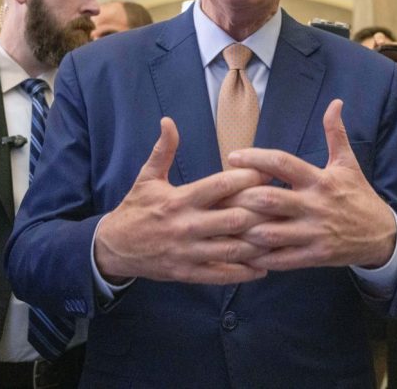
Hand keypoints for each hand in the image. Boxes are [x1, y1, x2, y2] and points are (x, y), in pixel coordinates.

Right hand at [94, 117, 272, 284]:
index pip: (219, 186)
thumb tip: (168, 121)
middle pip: (232, 219)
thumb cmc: (135, 209)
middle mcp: (185, 226)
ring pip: (231, 249)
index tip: (268, 172)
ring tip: (281, 236)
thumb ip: (163, 150)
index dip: (246, 178)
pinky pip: (220, 275)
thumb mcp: (146, 178)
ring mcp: (187, 252)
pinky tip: (263, 268)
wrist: (113, 248)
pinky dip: (244, 273)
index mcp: (179, 200)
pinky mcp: (187, 273)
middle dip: (259, 212)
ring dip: (258, 244)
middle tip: (283, 205)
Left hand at [225, 99, 396, 269]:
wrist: (382, 235)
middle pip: (271, 199)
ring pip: (271, 232)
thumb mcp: (348, 163)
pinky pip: (281, 258)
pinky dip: (259, 257)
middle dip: (242, 197)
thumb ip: (336, 133)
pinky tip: (241, 251)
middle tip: (218, 194)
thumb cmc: (358, 196)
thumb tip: (335, 102)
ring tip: (223, 222)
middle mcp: (315, 205)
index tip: (232, 156)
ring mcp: (314, 233)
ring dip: (245, 229)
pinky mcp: (314, 256)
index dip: (255, 158)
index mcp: (320, 180)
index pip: (283, 163)